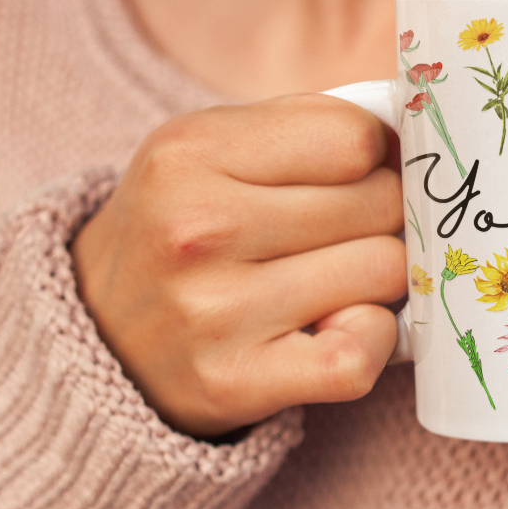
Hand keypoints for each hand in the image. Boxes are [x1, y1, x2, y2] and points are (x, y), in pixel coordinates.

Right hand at [71, 95, 405, 438]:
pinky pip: (358, 355)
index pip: (354, 138)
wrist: (95, 335)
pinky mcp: (234, 382)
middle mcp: (197, 228)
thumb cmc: (180, 232)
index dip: (374, 157)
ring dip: (377, 280)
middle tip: (346, 235)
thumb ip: (304, 126)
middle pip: (378, 204)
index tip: (355, 178)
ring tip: (335, 281)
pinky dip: (371, 341)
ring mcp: (215, 311)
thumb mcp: (207, 150)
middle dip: (382, 218)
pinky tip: (342, 328)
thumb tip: (412, 139)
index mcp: (191, 152)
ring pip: (382, 273)